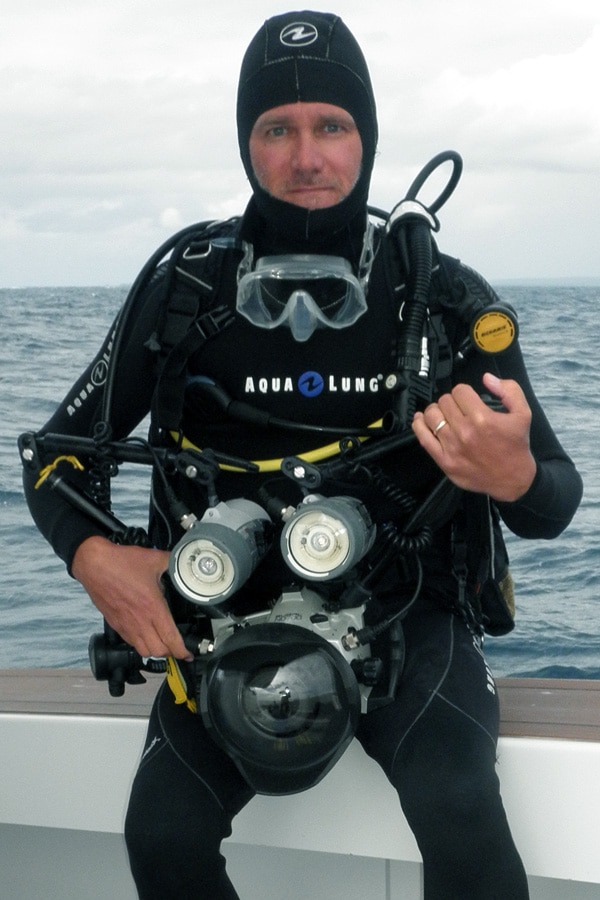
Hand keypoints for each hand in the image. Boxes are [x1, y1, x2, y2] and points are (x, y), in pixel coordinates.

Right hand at [72, 535, 191, 659]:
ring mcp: (126, 625)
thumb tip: (183, 565)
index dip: (182, 650)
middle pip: (158, 651)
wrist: (94, 565)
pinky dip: (140, 644)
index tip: (188, 654)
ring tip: (163, 643)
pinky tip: (145, 635)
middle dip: (171, 652)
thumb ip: (172, 564)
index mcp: (153, 607)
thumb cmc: (120, 563)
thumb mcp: (154, 559)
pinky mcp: (115, 624)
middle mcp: (140, 621)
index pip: (170, 638)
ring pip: (143, 651)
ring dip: (155, 650)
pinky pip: (130, 643)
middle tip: (178, 646)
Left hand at [412, 372, 536, 501]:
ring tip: (443, 414)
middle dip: (451, 401)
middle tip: (457, 408)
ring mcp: (453, 447)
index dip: (464, 392)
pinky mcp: (445, 461)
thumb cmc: (516, 447)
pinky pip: (423, 438)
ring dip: (436, 411)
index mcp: (483, 418)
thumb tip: (487, 378)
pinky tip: (421, 419)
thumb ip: (509, 390)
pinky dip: (419, 425)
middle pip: (444, 401)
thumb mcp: (523, 413)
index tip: (467, 398)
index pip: (460, 391)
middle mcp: (465, 432)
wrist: (513, 479)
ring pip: (432, 415)